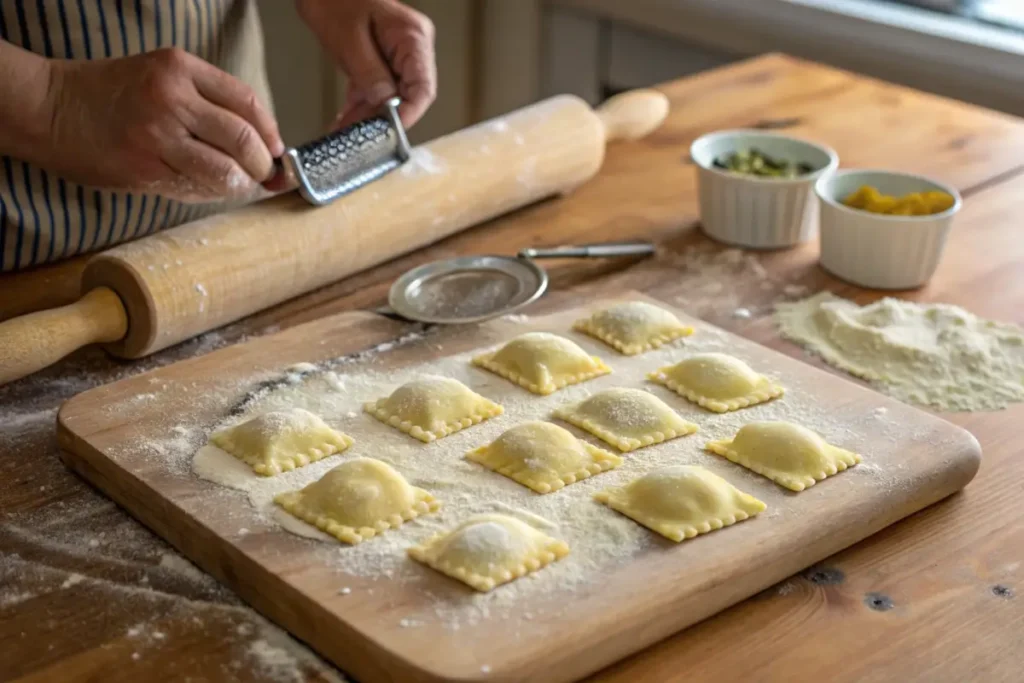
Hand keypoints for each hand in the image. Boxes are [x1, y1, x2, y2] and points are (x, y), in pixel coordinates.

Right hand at [45, 48, 284, 201]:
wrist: (51, 108)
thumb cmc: (114, 95)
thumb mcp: (163, 77)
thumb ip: (209, 103)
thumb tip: (264, 144)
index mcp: (181, 69)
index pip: (248, 103)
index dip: (271, 134)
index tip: (277, 152)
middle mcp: (171, 99)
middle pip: (243, 140)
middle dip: (263, 166)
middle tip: (264, 176)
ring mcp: (157, 136)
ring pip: (224, 172)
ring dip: (240, 186)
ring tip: (237, 185)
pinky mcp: (144, 168)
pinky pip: (195, 189)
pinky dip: (211, 193)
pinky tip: (207, 188)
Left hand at [296, 0, 436, 129]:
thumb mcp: (350, 40)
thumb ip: (370, 73)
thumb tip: (387, 104)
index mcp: (412, 37)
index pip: (423, 87)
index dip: (409, 114)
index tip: (390, 132)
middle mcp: (411, 47)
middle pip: (408, 96)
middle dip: (383, 119)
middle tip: (361, 137)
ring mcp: (397, 54)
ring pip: (391, 97)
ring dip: (368, 116)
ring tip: (347, 131)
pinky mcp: (381, 60)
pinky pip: (377, 89)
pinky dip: (361, 105)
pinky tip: (347, 119)